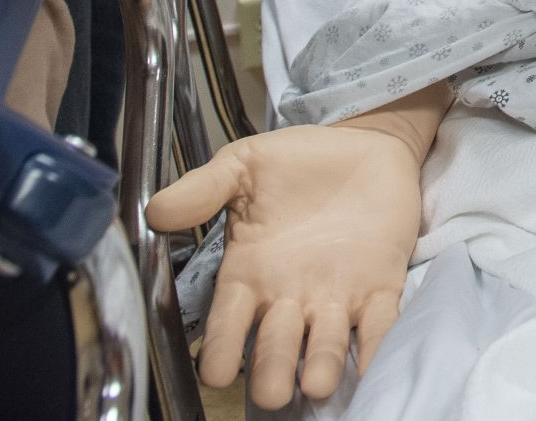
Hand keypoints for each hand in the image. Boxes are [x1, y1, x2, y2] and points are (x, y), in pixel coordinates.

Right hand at [146, 121, 423, 406]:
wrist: (362, 143)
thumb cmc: (296, 162)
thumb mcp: (243, 166)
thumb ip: (203, 189)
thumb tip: (156, 210)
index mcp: (250, 273)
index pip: (229, 319)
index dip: (222, 346)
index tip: (215, 371)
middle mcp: (290, 295)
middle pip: (277, 343)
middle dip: (274, 368)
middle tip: (272, 393)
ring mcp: (336, 296)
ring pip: (326, 341)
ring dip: (322, 364)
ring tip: (318, 384)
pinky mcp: (380, 287)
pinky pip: (380, 323)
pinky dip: (377, 346)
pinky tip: (374, 365)